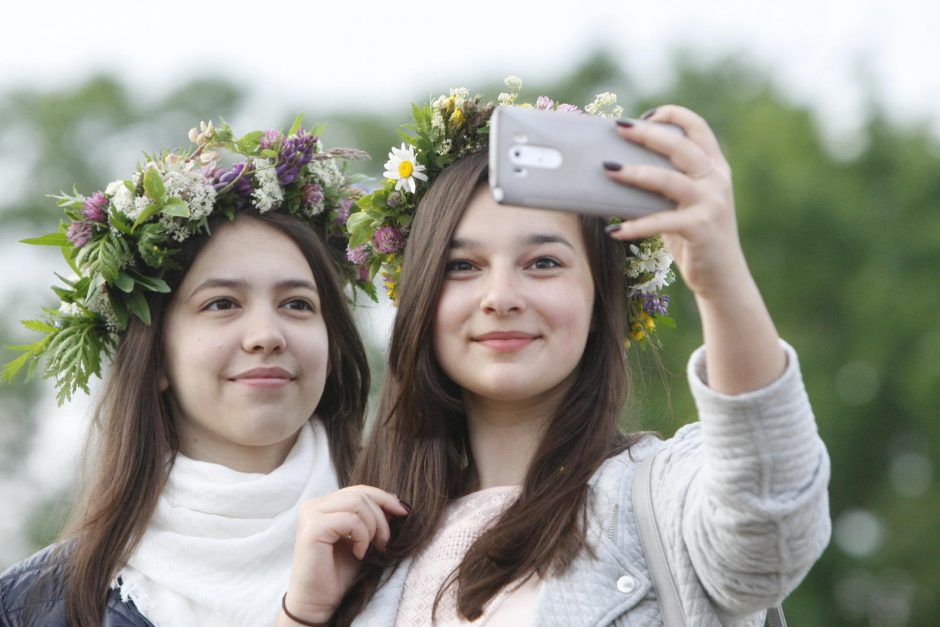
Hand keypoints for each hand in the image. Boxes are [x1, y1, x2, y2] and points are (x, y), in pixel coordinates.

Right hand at [279, 486, 409, 624]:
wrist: (319, 602)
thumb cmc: (339, 574)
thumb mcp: (363, 539)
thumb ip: (373, 519)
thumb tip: (396, 502)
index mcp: (324, 505)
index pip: (359, 490)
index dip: (384, 498)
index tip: (404, 512)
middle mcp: (314, 506)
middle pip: (360, 494)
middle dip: (381, 518)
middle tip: (384, 543)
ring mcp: (311, 515)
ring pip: (357, 503)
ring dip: (373, 527)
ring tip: (371, 548)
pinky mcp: (313, 528)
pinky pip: (350, 520)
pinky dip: (362, 536)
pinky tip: (358, 553)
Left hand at [606, 105, 785, 392]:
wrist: (723, 278)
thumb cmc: (695, 238)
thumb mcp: (684, 205)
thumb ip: (666, 185)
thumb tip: (620, 168)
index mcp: (715, 168)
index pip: (698, 128)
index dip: (673, 115)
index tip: (647, 115)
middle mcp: (716, 180)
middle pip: (680, 146)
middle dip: (647, 134)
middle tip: (618, 128)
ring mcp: (711, 203)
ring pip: (668, 180)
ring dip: (635, 174)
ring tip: (608, 170)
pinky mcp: (701, 228)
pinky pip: (662, 222)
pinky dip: (636, 225)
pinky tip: (615, 230)